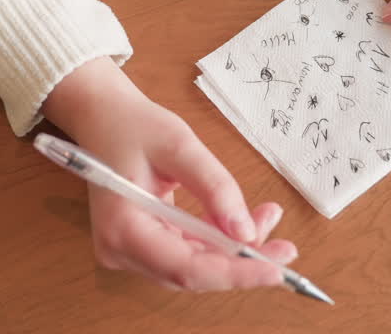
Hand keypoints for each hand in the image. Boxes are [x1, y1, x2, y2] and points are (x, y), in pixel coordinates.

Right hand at [42, 57, 296, 290]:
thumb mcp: (180, 146)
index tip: (275, 270)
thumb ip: (215, 188)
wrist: (104, 117)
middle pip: (192, 273)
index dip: (234, 273)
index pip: (186, 268)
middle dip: (242, 262)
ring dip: (235, 250)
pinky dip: (218, 240)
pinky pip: (187, 253)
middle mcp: (121, 249)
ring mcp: (128, 250)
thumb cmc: (134, 126)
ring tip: (268, 217)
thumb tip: (248, 232)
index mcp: (123, 227)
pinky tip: (245, 221)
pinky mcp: (141, 244)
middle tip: (286, 247)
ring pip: (194, 267)